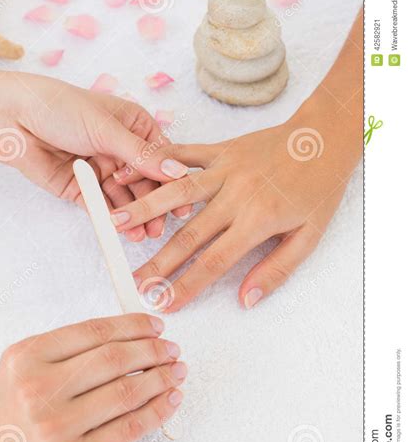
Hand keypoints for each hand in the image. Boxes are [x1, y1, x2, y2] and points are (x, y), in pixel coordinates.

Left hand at [0, 67, 189, 239]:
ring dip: (137, 215)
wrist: (12, 119)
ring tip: (147, 234)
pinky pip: (103, 207)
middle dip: (156, 204)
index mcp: (134, 126)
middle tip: (164, 225)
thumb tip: (178, 172)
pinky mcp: (83, 189)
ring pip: (127, 198)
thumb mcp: (108, 129)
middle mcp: (121, 149)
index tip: (185, 201)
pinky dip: (114, 219)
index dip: (173, 179)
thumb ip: (142, 155)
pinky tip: (125, 230)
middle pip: (146, 182)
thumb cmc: (61, 108)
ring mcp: (102, 170)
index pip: (161, 156)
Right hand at [0, 314, 185, 441]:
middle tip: (172, 348)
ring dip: (162, 378)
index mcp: (28, 355)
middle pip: (116, 359)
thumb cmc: (0, 415)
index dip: (134, 326)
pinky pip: (127, 430)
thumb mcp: (20, 366)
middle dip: (154, 350)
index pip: (95, 331)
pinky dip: (157, 412)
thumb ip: (65, 350)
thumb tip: (127, 339)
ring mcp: (58, 426)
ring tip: (177, 371)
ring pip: (127, 392)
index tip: (156, 326)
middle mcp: (41, 387)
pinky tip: (171, 400)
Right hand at [110, 10, 362, 310]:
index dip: (186, 286)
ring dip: (145, 209)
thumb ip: (276, 270)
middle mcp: (236, 195)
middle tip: (132, 282)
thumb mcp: (310, 237)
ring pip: (177, 193)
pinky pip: (183, 155)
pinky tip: (130, 169)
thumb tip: (246, 300)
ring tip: (115, 224)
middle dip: (158, 262)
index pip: (215, 261)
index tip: (163, 303)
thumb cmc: (319, 189)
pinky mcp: (220, 149)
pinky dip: (156, 163)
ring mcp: (225, 169)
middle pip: (189, 235)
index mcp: (258, 220)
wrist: (325, 138)